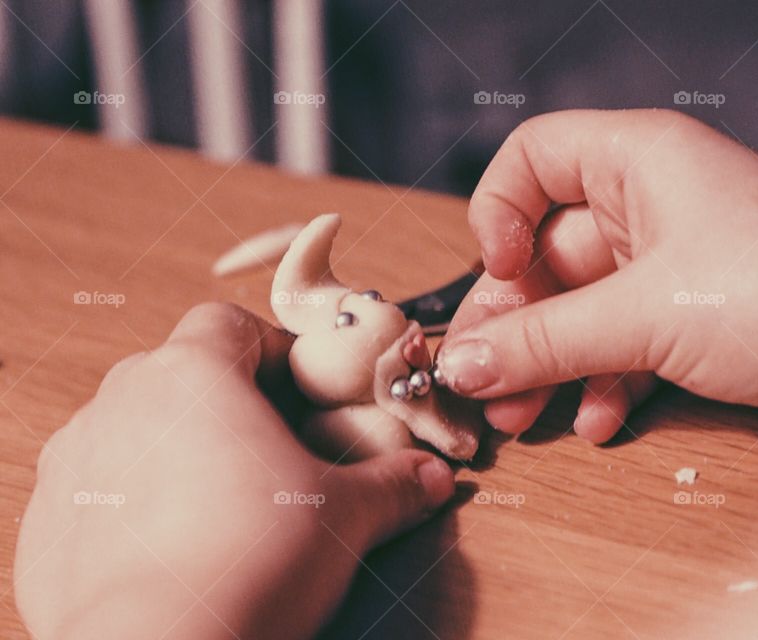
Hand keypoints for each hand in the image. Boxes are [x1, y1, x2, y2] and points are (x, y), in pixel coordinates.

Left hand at [15, 303, 453, 638]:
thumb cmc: (252, 561)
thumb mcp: (344, 514)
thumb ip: (393, 484)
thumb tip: (433, 479)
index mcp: (192, 374)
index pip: (230, 324)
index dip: (273, 353)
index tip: (303, 398)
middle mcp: (122, 401)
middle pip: (185, 376)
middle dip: (231, 408)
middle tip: (275, 458)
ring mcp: (79, 461)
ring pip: (140, 432)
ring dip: (182, 454)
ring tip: (226, 509)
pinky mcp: (50, 521)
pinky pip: (103, 490)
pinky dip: (139, 505)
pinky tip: (179, 548)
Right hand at [438, 109, 757, 452]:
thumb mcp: (643, 317)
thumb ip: (543, 340)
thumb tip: (463, 362)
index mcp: (639, 160)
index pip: (533, 159)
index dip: (498, 213)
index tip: (499, 273)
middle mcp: (654, 202)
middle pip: (549, 252)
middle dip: (514, 322)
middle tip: (481, 382)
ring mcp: (677, 260)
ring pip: (583, 306)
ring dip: (549, 363)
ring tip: (520, 418)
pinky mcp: (698, 312)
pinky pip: (625, 341)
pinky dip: (604, 380)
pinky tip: (595, 422)